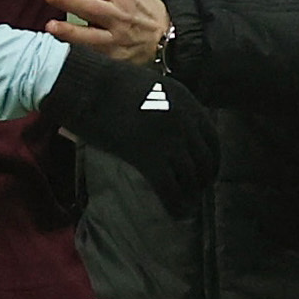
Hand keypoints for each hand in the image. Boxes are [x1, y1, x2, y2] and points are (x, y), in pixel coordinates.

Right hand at [39, 47, 217, 214]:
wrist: (86, 85)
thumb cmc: (108, 84)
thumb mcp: (150, 87)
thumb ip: (166, 105)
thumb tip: (170, 129)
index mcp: (184, 99)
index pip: (211, 136)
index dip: (212, 158)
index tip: (206, 170)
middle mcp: (183, 120)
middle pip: (204, 159)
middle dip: (202, 179)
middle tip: (195, 191)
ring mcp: (168, 139)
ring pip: (191, 177)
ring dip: (190, 194)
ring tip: (185, 203)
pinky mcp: (149, 158)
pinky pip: (170, 190)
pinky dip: (176, 206)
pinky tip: (175, 214)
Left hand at [46, 0, 169, 64]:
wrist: (164, 34)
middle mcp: (117, 10)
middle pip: (92, 4)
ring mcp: (114, 33)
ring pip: (91, 32)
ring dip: (70, 29)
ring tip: (50, 24)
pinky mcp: (110, 53)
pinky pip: (91, 51)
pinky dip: (75, 47)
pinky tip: (59, 42)